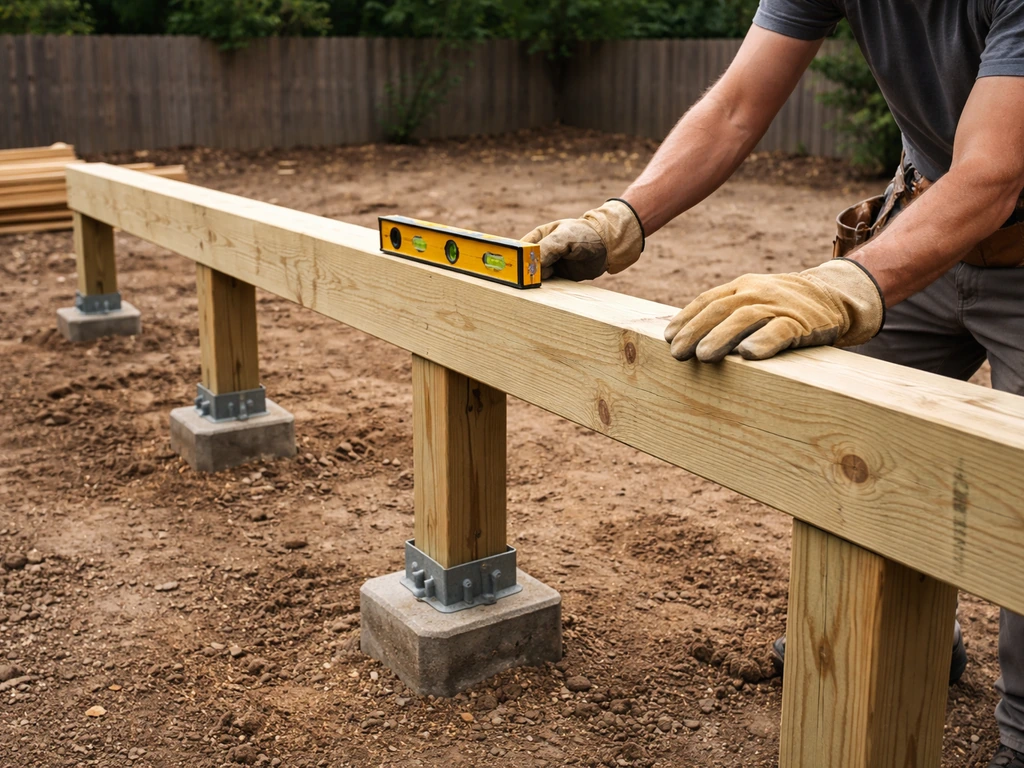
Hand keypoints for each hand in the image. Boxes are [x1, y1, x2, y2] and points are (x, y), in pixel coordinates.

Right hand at [522, 199, 644, 280]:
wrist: (607, 245)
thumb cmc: (584, 234)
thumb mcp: (564, 237)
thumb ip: (547, 248)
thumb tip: (531, 264)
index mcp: (537, 238)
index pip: (519, 251)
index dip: (515, 260)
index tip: (514, 270)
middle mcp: (540, 253)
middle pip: (525, 267)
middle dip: (525, 274)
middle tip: (527, 281)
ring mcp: (549, 267)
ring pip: (536, 278)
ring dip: (537, 283)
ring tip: (542, 284)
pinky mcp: (559, 278)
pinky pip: (548, 286)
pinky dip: (547, 289)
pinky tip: (548, 290)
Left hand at [664, 258, 884, 361]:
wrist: (836, 296)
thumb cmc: (784, 307)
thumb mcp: (755, 300)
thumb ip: (727, 314)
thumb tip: (689, 341)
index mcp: (742, 286)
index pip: (708, 300)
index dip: (687, 318)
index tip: (668, 337)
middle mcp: (758, 292)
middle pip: (720, 309)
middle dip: (695, 331)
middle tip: (677, 353)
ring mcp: (780, 306)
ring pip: (746, 317)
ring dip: (721, 337)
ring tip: (702, 356)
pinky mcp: (803, 322)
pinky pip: (781, 330)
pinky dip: (763, 341)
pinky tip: (747, 355)